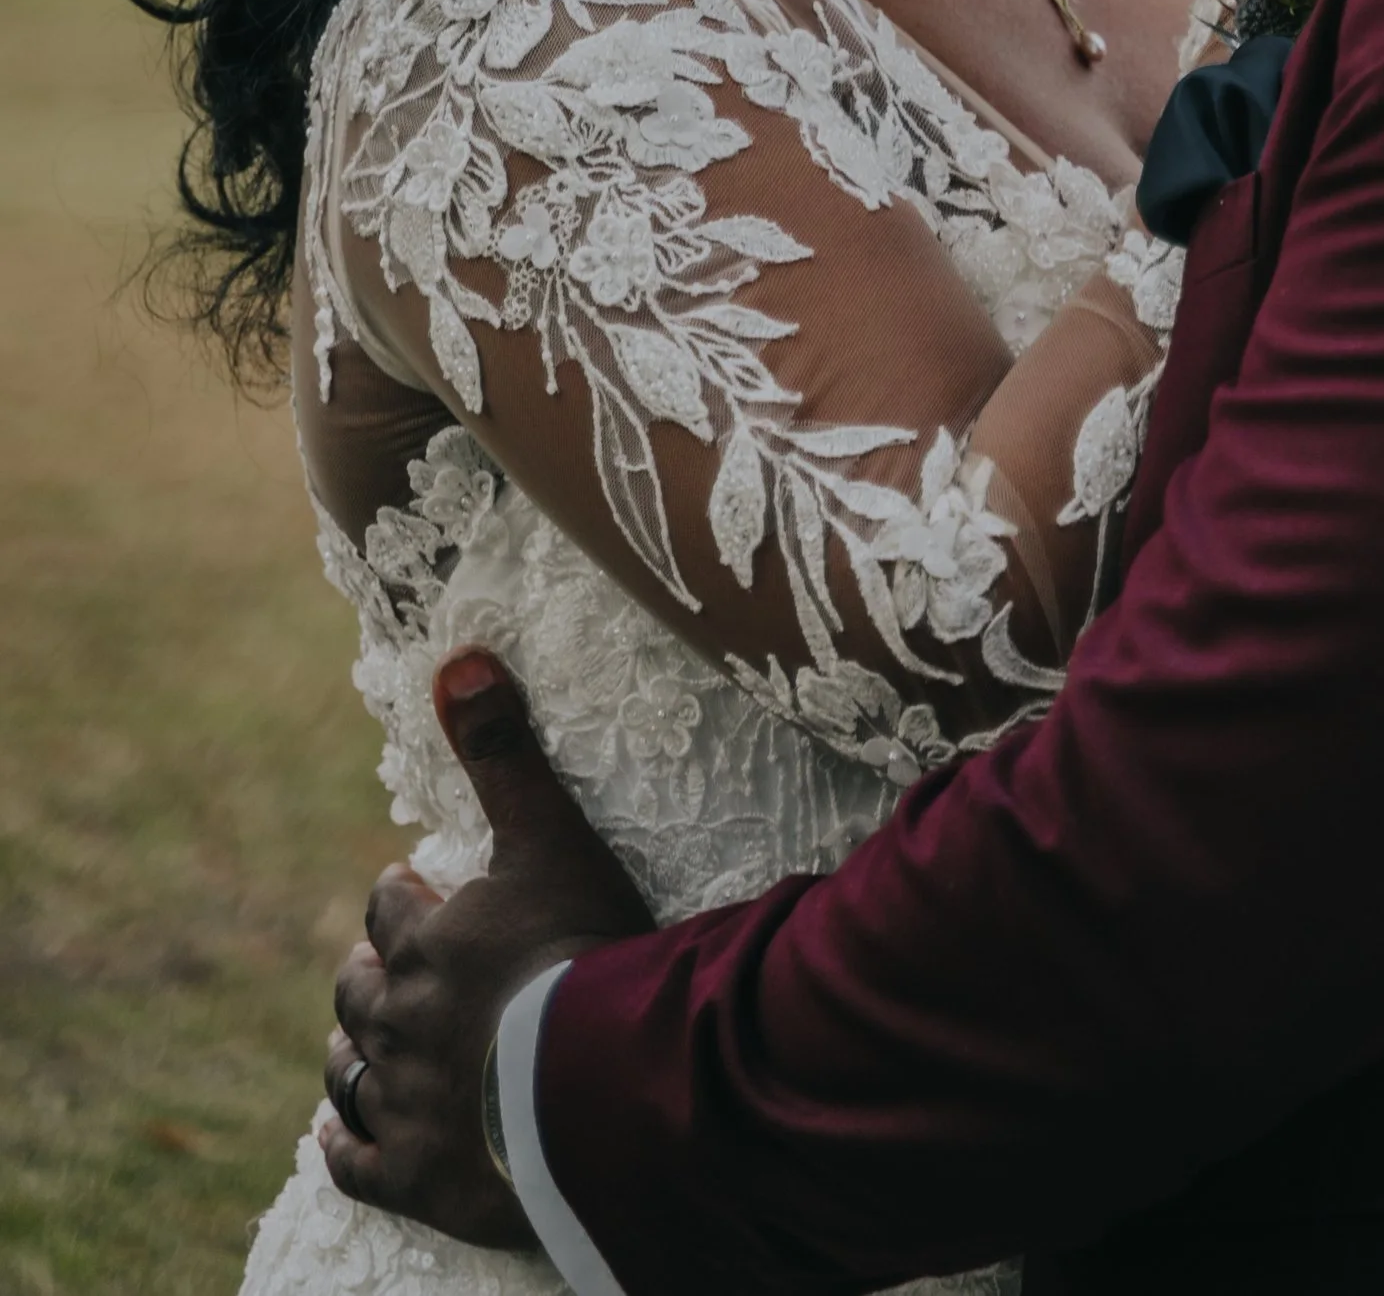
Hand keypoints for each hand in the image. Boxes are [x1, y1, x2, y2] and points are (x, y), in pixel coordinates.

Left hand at [319, 648, 653, 1245]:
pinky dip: (346, 1142)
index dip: (403, 897)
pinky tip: (341, 1134)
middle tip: (389, 969)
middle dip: (370, 974)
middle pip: (360, 990)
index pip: (390, 907)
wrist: (592, 1090)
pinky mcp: (414, 1174)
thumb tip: (459, 658)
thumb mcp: (552, 838)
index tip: (417, 890)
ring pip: (351, 1070)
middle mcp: (399, 1019)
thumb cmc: (581, 954)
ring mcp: (404, 1101)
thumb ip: (505, 752)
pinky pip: (357, 1160)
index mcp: (427, 943)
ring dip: (354, 1052)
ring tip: (366, 1043)